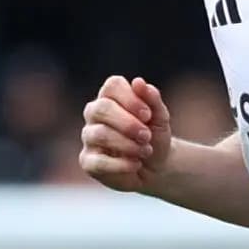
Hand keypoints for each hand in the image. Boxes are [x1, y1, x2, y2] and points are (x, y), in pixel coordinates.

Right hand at [78, 74, 170, 191]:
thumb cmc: (154, 135)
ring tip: (146, 151)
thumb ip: (152, 99)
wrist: (156, 167)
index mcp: (111, 97)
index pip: (112, 86)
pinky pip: (98, 162)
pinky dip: (121, 164)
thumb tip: (138, 82)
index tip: (148, 115)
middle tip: (147, 136)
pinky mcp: (88, 161)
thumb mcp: (160, 117)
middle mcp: (95, 113)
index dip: (130, 98)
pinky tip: (136, 164)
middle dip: (128, 123)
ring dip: (127, 144)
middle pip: (101, 108)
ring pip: (100, 135)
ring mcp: (89, 137)